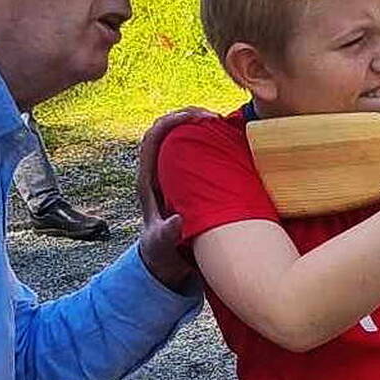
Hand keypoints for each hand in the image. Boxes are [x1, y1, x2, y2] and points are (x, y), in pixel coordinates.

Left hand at [136, 108, 216, 289]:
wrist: (166, 265)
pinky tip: (232, 141)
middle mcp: (159, 171)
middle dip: (190, 115)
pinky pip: (199, 151)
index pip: (153, 138)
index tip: (199, 120)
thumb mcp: (161, 248)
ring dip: (202, 124)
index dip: (173, 122)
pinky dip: (213, 140)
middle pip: (169, 129)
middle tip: (217, 117)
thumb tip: (178, 220)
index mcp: (148, 180)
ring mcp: (174, 173)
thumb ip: (166, 236)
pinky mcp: (190, 179)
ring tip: (226, 123)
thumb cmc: (162, 255)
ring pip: (183, 136)